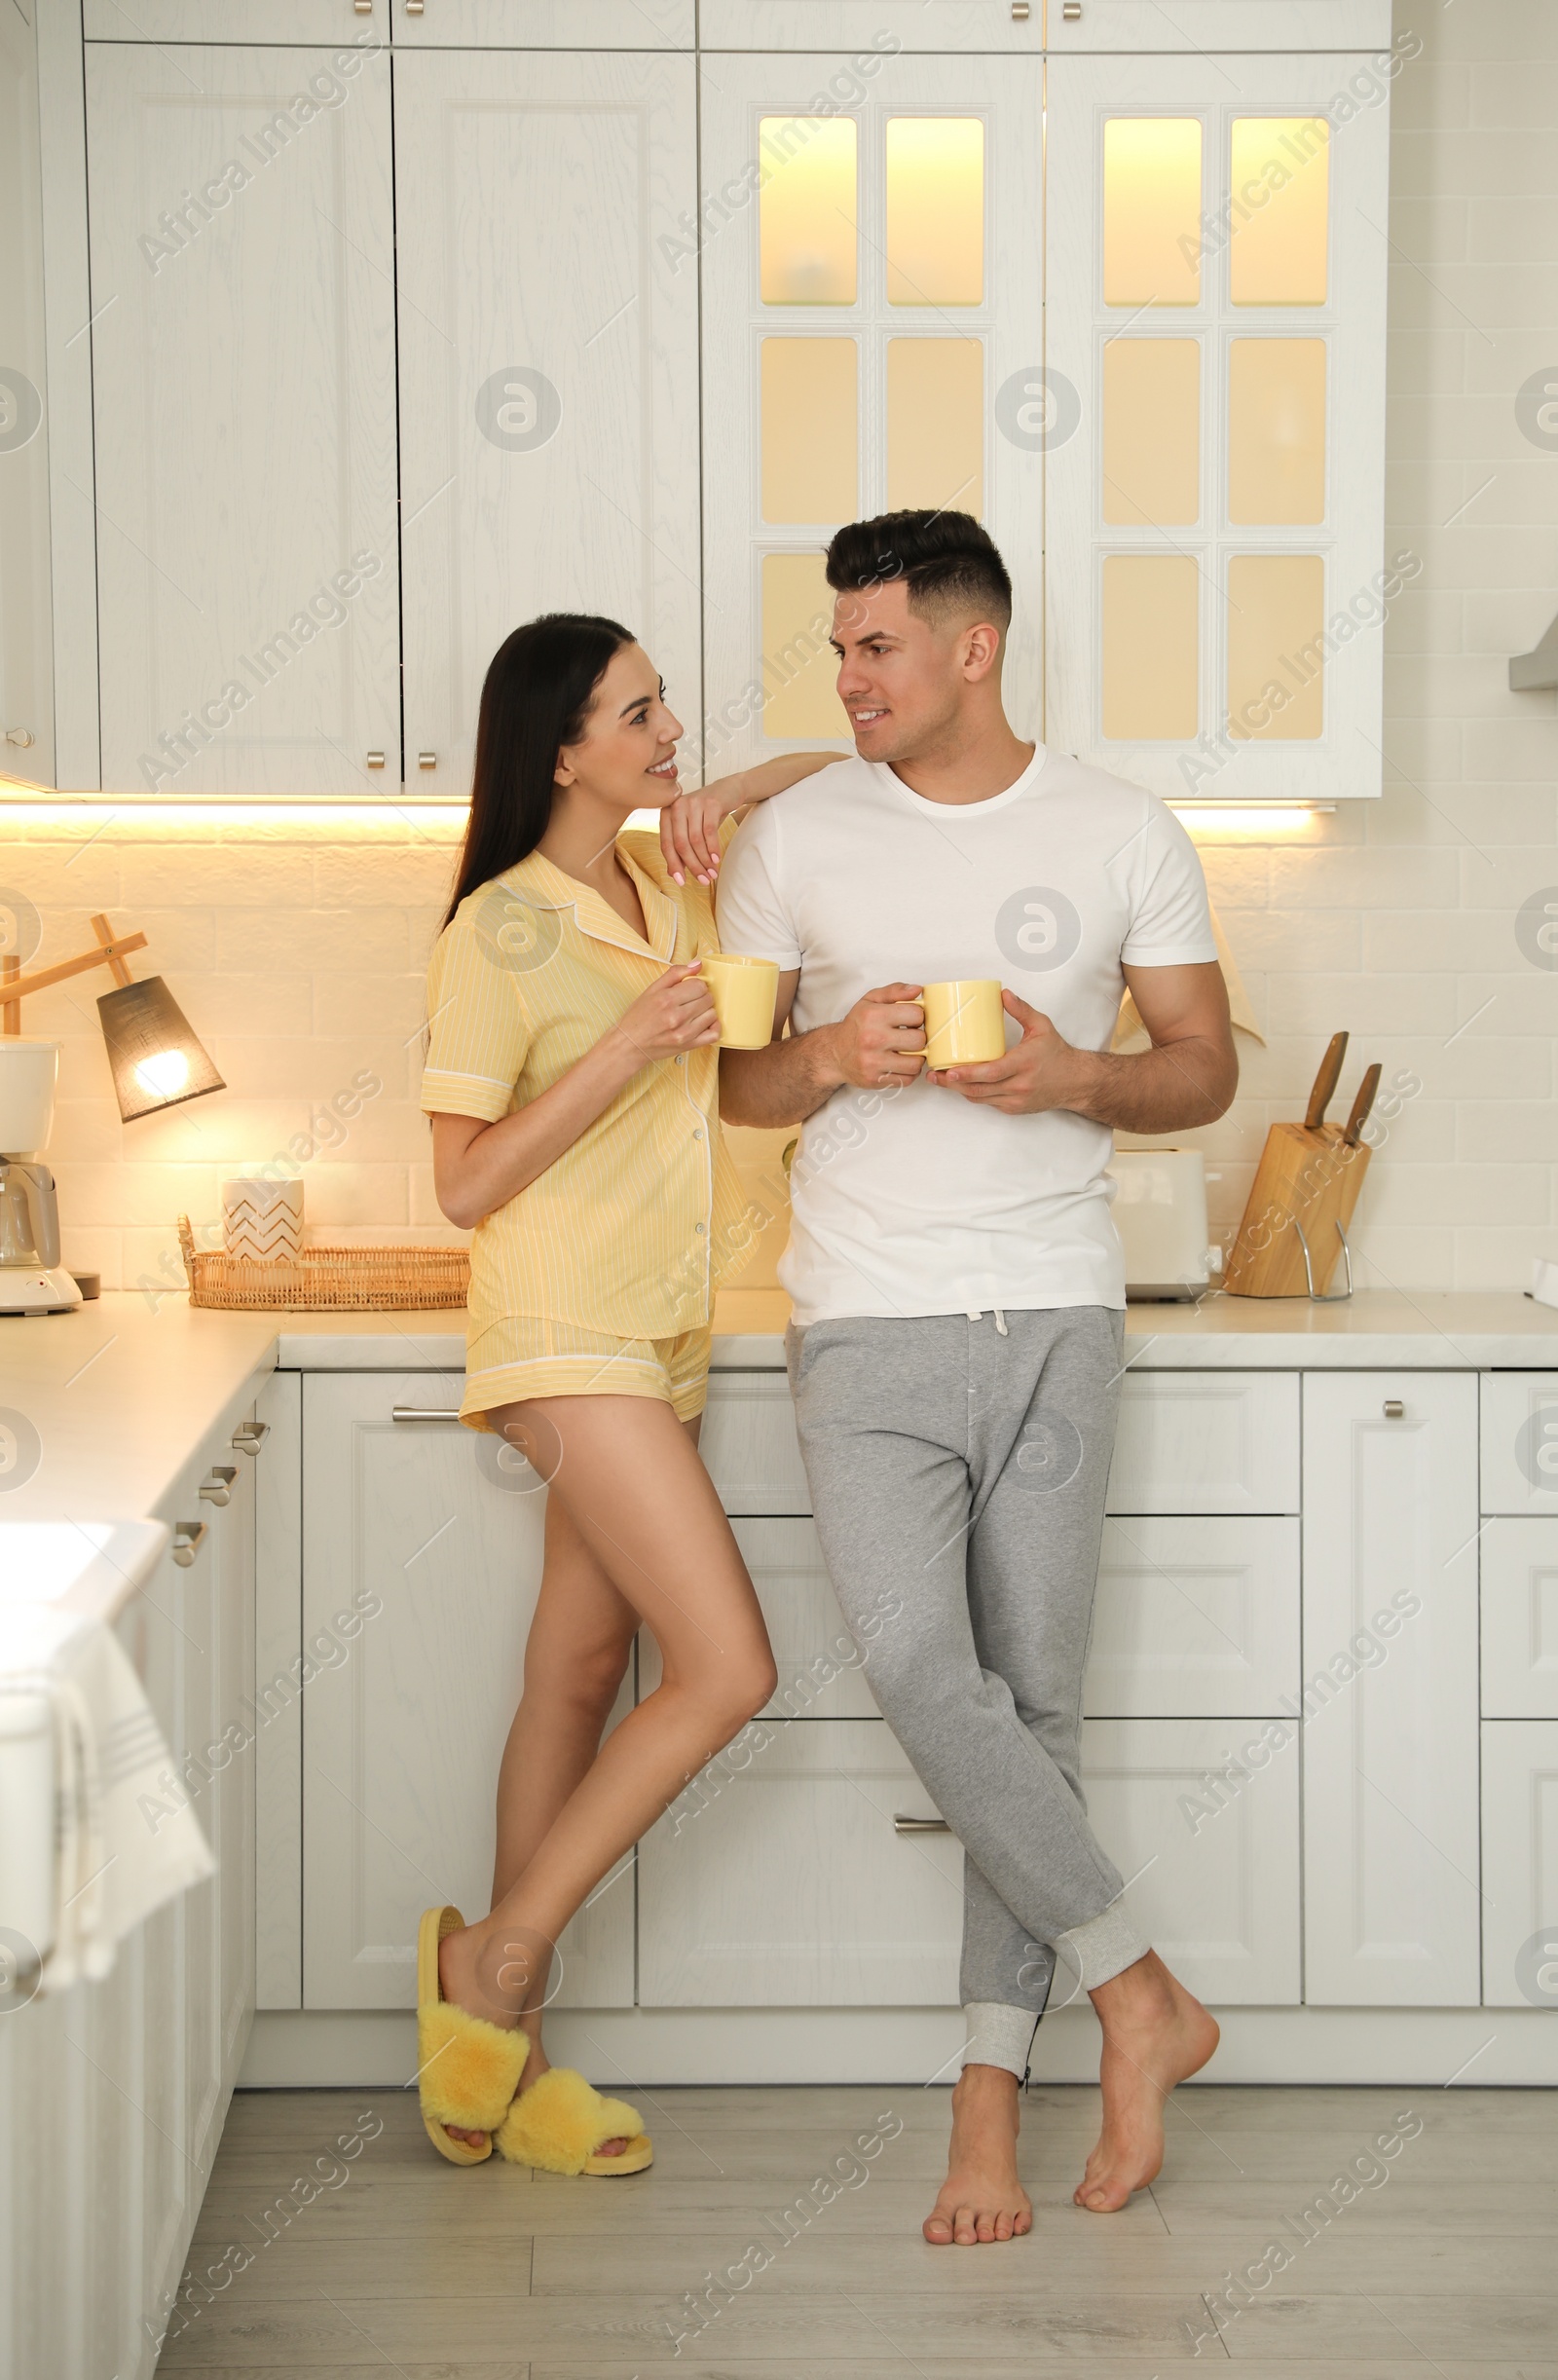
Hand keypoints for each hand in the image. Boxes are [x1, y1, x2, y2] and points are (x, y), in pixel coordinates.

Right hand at [615, 962, 719, 1063]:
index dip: (697, 984)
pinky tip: (705, 1022)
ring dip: (707, 1010)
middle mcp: (677, 1016)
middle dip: (702, 996)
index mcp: (667, 999)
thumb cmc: (639, 1016)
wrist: (630, 1044)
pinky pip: (714, 1034)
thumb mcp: (652, 989)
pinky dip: (714, 1026)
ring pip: (712, 1014)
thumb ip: (675, 973)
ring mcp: (684, 1033)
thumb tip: (698, 964)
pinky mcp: (689, 1045)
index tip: (690, 988)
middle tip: (691, 1000)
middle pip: (708, 998)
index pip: (700, 985)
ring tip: (695, 1011)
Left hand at [659, 789, 728, 886]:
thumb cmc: (706, 814)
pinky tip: (716, 859)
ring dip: (705, 860)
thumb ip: (679, 850)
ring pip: (696, 840)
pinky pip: (709, 831)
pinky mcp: (710, 803)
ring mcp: (693, 803)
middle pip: (681, 844)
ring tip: (712, 873)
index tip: (681, 882)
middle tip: (703, 880)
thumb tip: (671, 874)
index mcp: (667, 813)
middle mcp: (677, 806)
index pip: (666, 844)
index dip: (673, 865)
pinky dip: (713, 848)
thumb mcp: (691, 830)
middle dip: (692, 866)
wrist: (728, 791)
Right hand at [827, 983, 926, 1090]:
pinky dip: (908, 1073)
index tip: (910, 1021)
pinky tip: (899, 1064)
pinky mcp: (875, 1080)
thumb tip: (917, 990)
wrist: (833, 1053)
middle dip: (918, 1038)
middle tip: (908, 1037)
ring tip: (906, 1052)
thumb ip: (895, 991)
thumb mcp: (871, 1001)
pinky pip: (907, 1079)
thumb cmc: (856, 1026)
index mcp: (873, 1016)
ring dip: (915, 1057)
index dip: (917, 1017)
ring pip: (916, 1063)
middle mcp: (873, 1039)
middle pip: (919, 1040)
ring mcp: (874, 1062)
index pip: (916, 1015)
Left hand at [929, 989, 1091, 1114]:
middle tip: (935, 1074)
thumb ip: (1021, 1009)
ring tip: (942, 1079)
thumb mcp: (1042, 1026)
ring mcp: (1016, 1100)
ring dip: (960, 1090)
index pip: (991, 1073)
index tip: (948, 1070)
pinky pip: (989, 1103)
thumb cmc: (1057, 1054)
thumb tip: (1002, 994)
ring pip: (981, 1099)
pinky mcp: (1014, 1109)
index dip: (967, 1074)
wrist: (1076, 1081)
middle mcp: (1020, 1085)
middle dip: (953, 1084)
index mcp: (1024, 1064)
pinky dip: (974, 1094)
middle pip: (979, 1090)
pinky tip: (962, 1085)